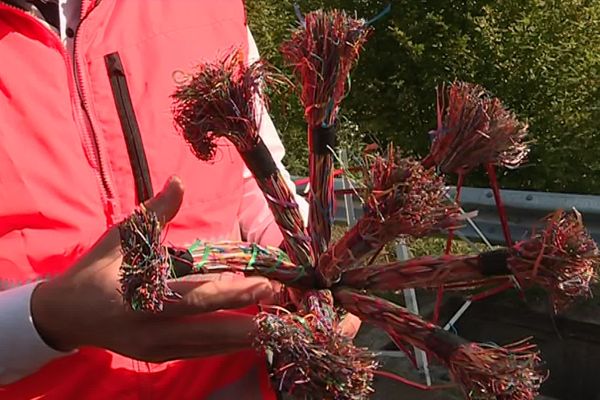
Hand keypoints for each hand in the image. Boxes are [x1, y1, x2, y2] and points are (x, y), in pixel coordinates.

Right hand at [30, 177, 274, 362]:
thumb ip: (154, 213)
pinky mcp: (158, 357)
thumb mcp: (120, 238)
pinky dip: (224, 345)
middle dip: (249, 321)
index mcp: (140, 300)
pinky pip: (198, 352)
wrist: (65, 316)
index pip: (196, 298)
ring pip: (208, 347)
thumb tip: (179, 181)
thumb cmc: (94, 272)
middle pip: (210, 330)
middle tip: (283, 308)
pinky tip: (247, 338)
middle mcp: (150, 332)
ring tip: (276, 325)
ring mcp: (155, 350)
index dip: (234, 293)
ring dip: (243, 336)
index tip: (266, 284)